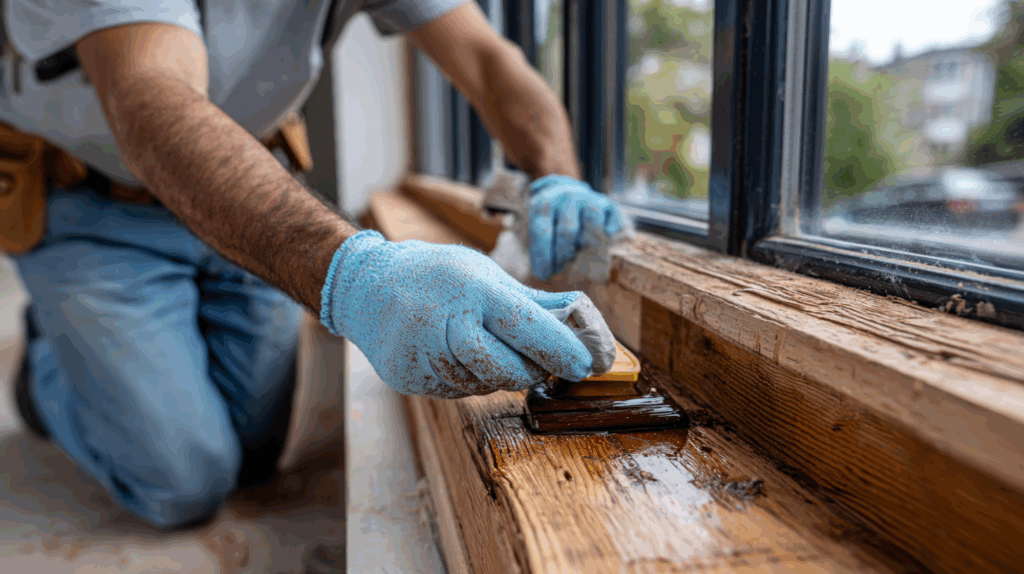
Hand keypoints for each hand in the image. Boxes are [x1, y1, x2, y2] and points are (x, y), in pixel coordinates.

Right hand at [319, 231, 594, 397]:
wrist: (366, 286)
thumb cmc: (439, 276)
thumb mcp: (485, 275)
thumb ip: (532, 302)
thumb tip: (583, 320)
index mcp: (471, 288)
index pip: (525, 324)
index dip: (560, 349)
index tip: (586, 364)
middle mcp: (444, 321)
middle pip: (505, 368)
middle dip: (532, 371)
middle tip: (544, 366)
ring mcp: (422, 353)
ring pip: (482, 385)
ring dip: (500, 377)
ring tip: (496, 353)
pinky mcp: (408, 378)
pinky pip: (456, 391)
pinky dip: (471, 380)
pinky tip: (463, 359)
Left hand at [528, 175, 623, 280]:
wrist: (566, 196)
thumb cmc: (549, 223)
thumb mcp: (536, 230)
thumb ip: (537, 247)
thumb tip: (542, 274)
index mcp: (544, 203)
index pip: (542, 232)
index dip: (543, 257)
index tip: (544, 275)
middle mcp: (567, 196)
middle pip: (567, 232)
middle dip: (562, 255)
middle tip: (560, 267)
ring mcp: (588, 198)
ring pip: (592, 224)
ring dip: (584, 243)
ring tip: (576, 250)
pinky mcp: (607, 204)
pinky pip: (613, 217)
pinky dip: (611, 229)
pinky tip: (606, 236)